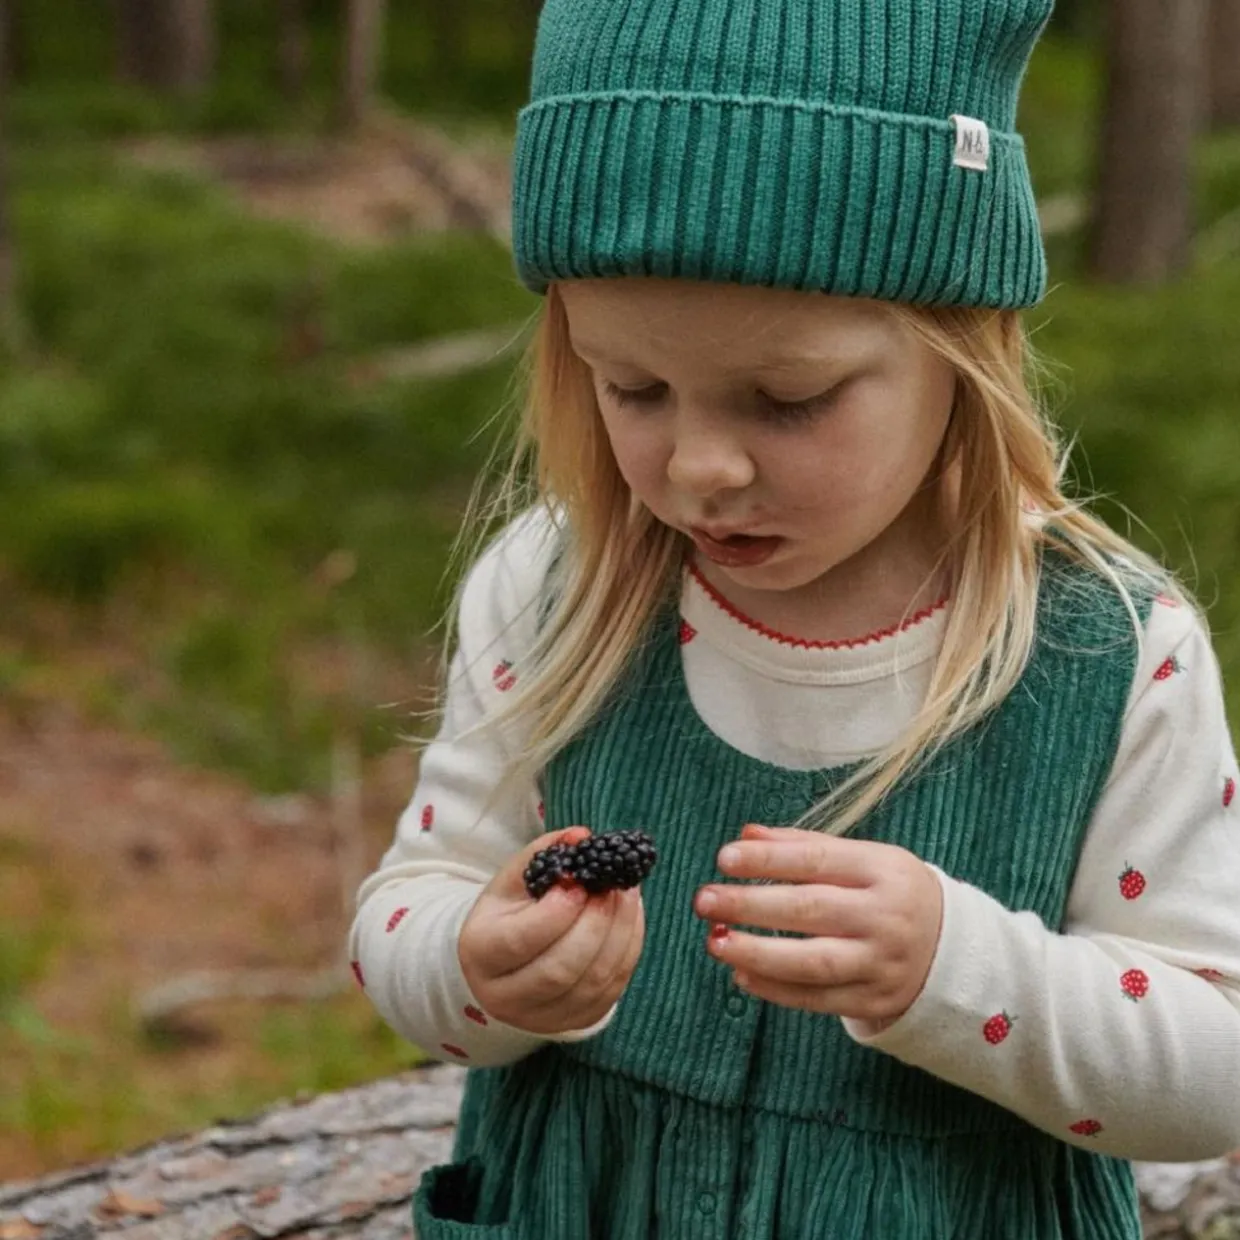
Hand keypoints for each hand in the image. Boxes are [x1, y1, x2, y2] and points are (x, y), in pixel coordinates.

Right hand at [459, 827, 645, 1036]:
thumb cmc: (509, 913)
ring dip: (620, 933)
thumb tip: (581, 836)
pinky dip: (629, 949)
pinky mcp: (576, 1022)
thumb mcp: (514, 880)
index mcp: (480, 953)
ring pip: (593, 982)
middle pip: (560, 969)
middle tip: (614, 886)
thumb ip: (545, 853)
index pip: (522, 940)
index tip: (581, 881)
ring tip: (628, 895)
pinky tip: (630, 918)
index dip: (557, 912)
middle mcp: (505, 996)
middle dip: (596, 923)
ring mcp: (542, 1017)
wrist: (506, 964)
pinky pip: (613, 989)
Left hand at [693, 824, 942, 1027]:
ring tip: (715, 942)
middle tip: (704, 900)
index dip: (767, 859)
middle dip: (750, 905)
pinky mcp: (874, 1000)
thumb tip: (747, 834)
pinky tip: (740, 973)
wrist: (952, 950)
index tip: (723, 858)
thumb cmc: (890, 893)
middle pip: (810, 910)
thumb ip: (804, 846)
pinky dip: (775, 989)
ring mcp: (881, 963)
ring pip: (813, 962)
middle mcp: (884, 916)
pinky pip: (817, 999)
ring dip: (757, 953)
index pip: (816, 861)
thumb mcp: (863, 858)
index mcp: (883, 870)